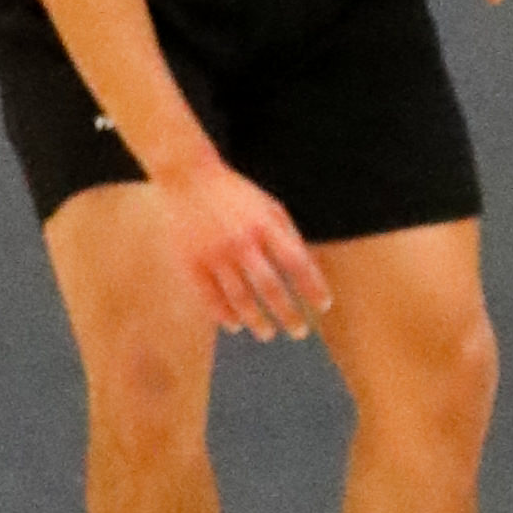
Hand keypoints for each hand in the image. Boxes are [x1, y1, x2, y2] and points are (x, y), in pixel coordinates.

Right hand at [153, 157, 330, 336]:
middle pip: (270, 287)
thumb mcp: (270, 207)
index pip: (297, 263)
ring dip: (256, 320)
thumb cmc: (238, 196)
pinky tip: (235, 326)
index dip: (313, 287)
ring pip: (239, 298)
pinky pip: (209, 297)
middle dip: (288, 313)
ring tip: (268, 334)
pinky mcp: (190, 262)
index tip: (324, 306)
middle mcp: (241, 241)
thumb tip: (308, 271)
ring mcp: (213, 253)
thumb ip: (288, 236)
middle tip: (299, 332)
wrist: (188, 178)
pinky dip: (223, 315)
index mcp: (265, 224)